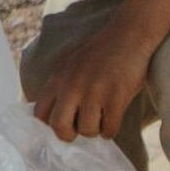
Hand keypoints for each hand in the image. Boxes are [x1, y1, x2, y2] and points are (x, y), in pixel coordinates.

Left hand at [30, 28, 151, 143]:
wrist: (129, 35)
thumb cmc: (100, 52)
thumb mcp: (70, 63)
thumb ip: (60, 86)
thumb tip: (52, 118)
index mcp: (58, 77)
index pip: (40, 113)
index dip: (49, 125)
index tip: (62, 125)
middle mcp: (72, 86)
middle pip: (59, 127)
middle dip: (70, 135)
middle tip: (80, 128)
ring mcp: (94, 92)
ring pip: (87, 131)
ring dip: (95, 130)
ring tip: (100, 118)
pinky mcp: (115, 98)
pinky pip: (109, 130)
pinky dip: (111, 130)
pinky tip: (113, 117)